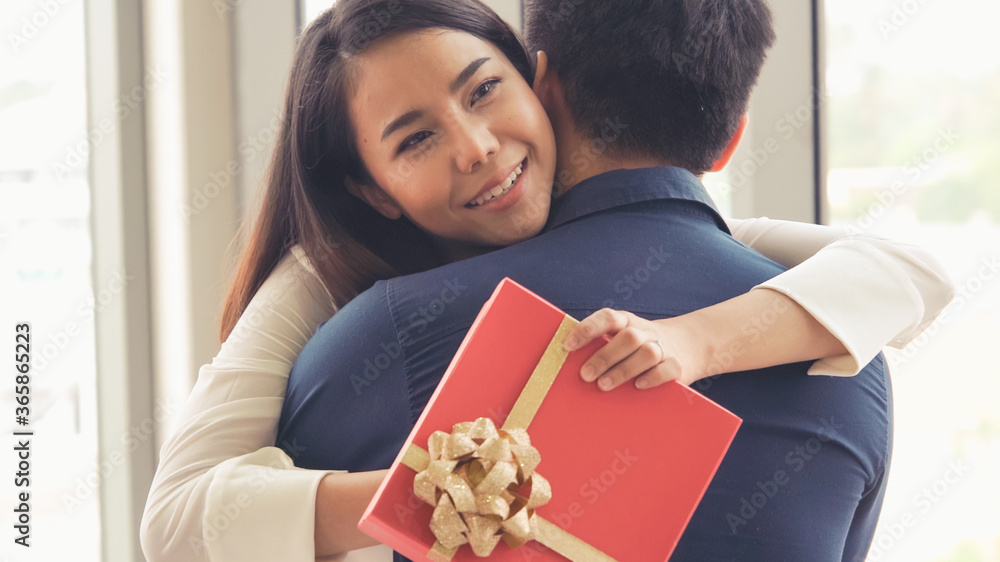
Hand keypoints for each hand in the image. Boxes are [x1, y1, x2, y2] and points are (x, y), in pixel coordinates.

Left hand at [563, 309, 695, 390]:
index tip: (568, 346)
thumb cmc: (640, 346)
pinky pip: (668, 368)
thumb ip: (601, 345)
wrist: (691, 344)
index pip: (607, 317)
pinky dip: (653, 377)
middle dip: (604, 356)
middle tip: (585, 375)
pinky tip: (638, 385)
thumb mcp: (623, 337)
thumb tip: (567, 362)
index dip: (587, 329)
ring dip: (623, 369)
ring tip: (603, 385)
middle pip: (628, 337)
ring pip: (647, 353)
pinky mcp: (679, 364)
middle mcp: (646, 331)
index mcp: (627, 321)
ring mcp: (664, 347)